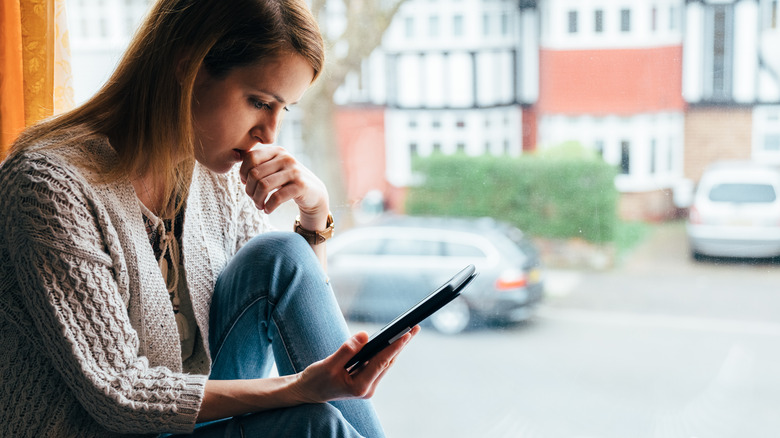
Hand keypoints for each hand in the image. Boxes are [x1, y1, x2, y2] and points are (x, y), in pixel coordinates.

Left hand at [239, 146, 328, 223]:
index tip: (245, 183)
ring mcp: (294, 171)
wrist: (314, 192)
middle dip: (249, 190)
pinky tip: (268, 210)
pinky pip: (276, 197)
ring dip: (257, 200)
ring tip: (259, 206)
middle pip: (254, 174)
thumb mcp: (274, 168)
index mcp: (277, 151)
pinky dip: (268, 207)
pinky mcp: (300, 186)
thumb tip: (235, 156)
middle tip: (253, 199)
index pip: (250, 157)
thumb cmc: (288, 181)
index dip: (243, 173)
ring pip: (263, 186)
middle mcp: (285, 158)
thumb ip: (258, 162)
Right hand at [291, 326, 421, 402]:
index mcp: (360, 387)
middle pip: (388, 362)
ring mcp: (368, 386)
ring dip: (397, 347)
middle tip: (414, 327)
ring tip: (409, 330)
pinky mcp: (366, 381)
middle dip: (401, 344)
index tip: (406, 334)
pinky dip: (386, 351)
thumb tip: (364, 335)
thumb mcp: (328, 364)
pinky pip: (379, 364)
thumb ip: (347, 350)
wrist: (309, 392)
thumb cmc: (316, 379)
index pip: (381, 363)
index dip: (394, 347)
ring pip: (386, 363)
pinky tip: (394, 340)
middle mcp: (368, 388)